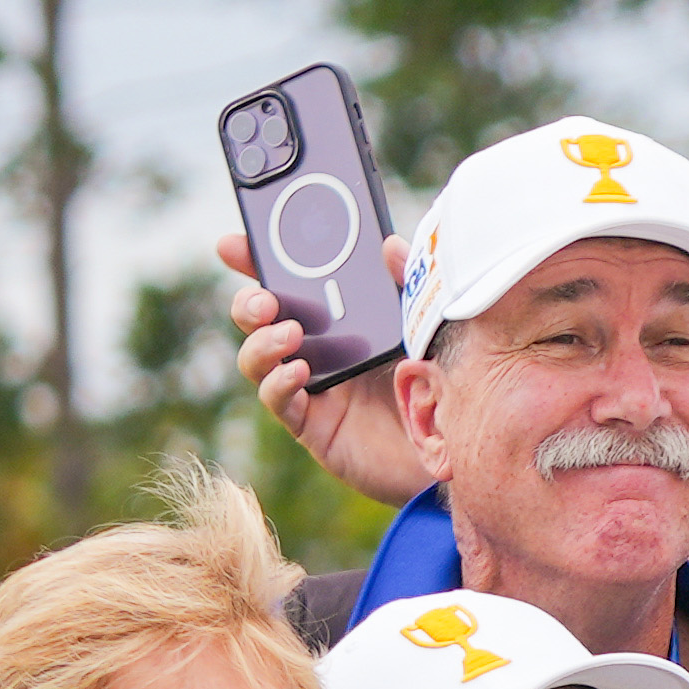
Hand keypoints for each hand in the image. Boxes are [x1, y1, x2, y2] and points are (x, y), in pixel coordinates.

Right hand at [214, 234, 437, 507]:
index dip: (255, 261)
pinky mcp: (312, 423)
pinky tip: (299, 371)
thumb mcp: (425, 324)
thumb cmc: (437, 380)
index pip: (286, 283)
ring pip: (257, 358)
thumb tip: (389, 245)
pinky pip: (279, 400)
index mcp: (336, 317)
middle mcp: (315, 348)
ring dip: (262, 342)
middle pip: (259, 319)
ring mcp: (309, 386)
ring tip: (290, 333)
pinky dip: (280, 382)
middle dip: (249, 303)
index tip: (233, 244)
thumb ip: (409, 284)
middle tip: (264, 300)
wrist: (455, 444)